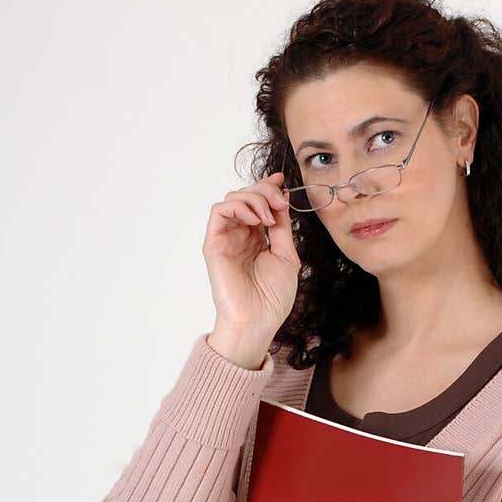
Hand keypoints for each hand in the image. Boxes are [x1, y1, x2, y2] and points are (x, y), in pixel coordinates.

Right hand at [202, 171, 300, 359]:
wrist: (257, 320)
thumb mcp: (286, 255)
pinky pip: (219, 211)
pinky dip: (239, 206)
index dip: (268, 187)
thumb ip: (282, 227)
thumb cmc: (272, 297)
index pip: (258, 203)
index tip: (282, 181)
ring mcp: (226, 238)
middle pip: (245, 195)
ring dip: (254, 198)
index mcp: (257, 238)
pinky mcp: (214, 243)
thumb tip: (282, 199)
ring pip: (232, 198)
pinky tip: (256, 220)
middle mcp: (240, 235)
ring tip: (269, 215)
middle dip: (265, 191)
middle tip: (280, 202)